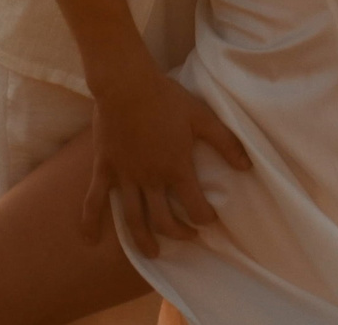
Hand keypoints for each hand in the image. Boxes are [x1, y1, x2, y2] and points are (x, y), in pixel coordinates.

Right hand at [79, 65, 250, 255]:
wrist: (126, 84)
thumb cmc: (167, 98)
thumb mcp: (202, 117)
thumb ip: (225, 142)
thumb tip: (247, 167)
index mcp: (176, 168)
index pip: (195, 206)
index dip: (205, 218)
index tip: (211, 221)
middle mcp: (151, 179)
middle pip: (164, 221)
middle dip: (179, 234)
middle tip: (188, 237)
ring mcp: (126, 176)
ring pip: (133, 219)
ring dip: (143, 240)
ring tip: (152, 253)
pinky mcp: (106, 168)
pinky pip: (95, 200)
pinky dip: (90, 222)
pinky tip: (90, 241)